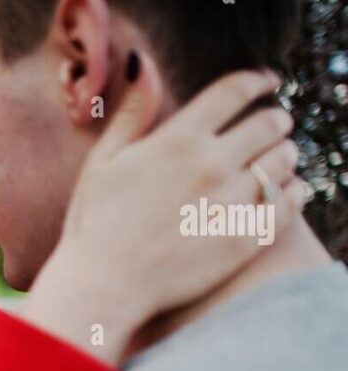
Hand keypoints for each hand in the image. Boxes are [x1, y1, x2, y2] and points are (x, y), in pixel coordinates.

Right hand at [23, 52, 309, 364]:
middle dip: (275, 120)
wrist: (103, 286)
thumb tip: (143, 64)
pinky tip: (285, 193)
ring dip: (285, 155)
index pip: (235, 91)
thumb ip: (132, 112)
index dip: (257, 81)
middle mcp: (211, 164)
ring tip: (275, 161)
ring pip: (284, 161)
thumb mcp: (103, 160)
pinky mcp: (245, 239)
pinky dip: (294, 192)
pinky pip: (291, 203)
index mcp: (177, 140)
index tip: (266, 83)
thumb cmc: (95, 223)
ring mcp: (232, 202)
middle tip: (273, 126)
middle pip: (269, 123)